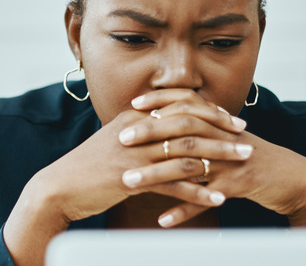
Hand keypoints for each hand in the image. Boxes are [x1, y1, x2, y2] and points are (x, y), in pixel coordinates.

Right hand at [34, 101, 244, 222]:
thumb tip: (165, 130)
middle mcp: (138, 131)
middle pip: (190, 125)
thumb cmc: (87, 167)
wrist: (59, 188)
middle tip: (245, 139)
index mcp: (135, 118)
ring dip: (220, 158)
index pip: (180, 107)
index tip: (231, 119)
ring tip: (243, 164)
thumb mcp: (114, 141)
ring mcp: (136, 155)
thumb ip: (140, 133)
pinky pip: (175, 185)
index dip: (209, 112)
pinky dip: (199, 192)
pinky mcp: (133, 180)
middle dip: (222, 132)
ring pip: (188, 152)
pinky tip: (218, 198)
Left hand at [126, 89, 305, 227]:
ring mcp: (230, 161)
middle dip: (150, 133)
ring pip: (189, 165)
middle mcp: (223, 137)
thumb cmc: (251, 157)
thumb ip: (201, 128)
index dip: (159, 102)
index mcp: (218, 123)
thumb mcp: (226, 137)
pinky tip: (163, 219)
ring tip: (129, 183)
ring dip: (156, 174)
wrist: (291, 176)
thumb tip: (165, 121)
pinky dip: (184, 210)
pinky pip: (206, 199)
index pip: (186, 103)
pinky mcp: (238, 186)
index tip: (133, 106)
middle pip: (182, 129)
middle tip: (122, 139)